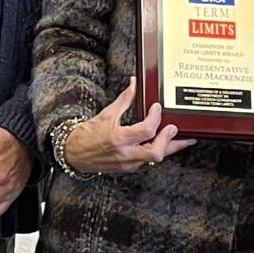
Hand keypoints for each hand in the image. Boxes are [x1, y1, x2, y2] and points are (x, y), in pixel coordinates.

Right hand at [62, 77, 193, 174]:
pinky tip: (162, 144)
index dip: (156, 117)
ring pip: (155, 159)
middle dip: (169, 140)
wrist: (72, 154)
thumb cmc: (86, 135)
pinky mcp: (127, 168)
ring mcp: (127, 163)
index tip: (157, 108)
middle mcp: (124, 153)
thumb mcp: (106, 114)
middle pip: (156, 152)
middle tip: (175, 128)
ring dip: (168, 148)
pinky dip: (156, 151)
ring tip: (181, 139)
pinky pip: (147, 161)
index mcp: (118, 138)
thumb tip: (134, 84)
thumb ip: (124, 99)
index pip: (147, 130)